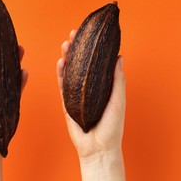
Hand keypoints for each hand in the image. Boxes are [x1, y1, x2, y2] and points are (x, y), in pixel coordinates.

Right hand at [57, 30, 125, 180]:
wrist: (98, 148)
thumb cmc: (112, 126)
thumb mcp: (118, 100)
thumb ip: (117, 80)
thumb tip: (120, 57)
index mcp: (102, 85)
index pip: (96, 61)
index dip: (92, 46)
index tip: (90, 32)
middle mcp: (88, 86)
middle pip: (81, 62)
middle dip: (77, 46)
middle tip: (74, 33)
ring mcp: (76, 93)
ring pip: (70, 70)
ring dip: (67, 56)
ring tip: (65, 43)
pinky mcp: (66, 101)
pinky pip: (62, 84)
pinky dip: (60, 72)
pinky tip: (60, 61)